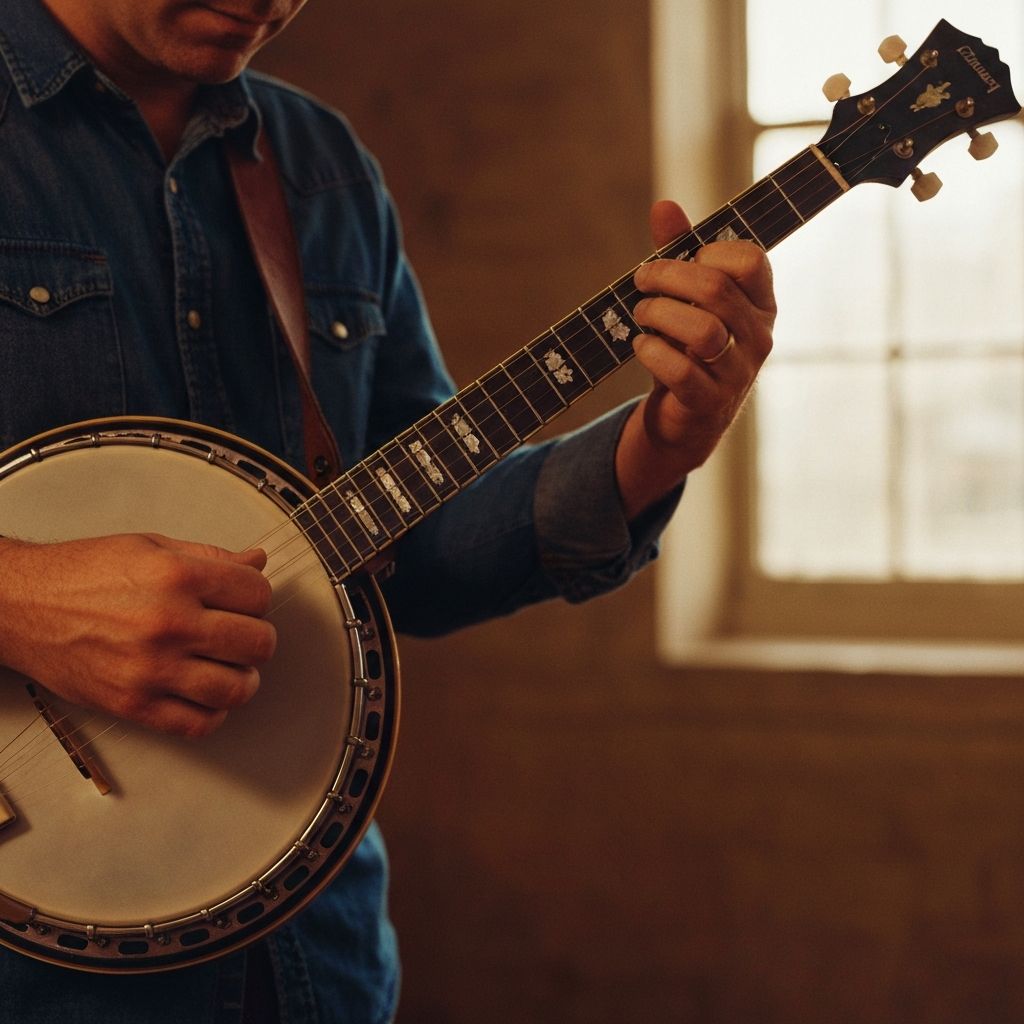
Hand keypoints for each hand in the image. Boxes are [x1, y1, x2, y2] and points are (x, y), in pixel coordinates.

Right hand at [0, 534, 276, 736]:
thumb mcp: (151, 546)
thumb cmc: (81, 573)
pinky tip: (206, 695)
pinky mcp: (133, 704)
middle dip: (258, 638)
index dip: (258, 598)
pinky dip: (214, 714)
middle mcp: (169, 622)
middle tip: (243, 635)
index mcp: (178, 576)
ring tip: (232, 669)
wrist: (20, 605)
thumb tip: (257, 562)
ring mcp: (152, 668)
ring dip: (244, 680)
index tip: (247, 602)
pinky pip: (198, 724)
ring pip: (237, 689)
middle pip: (257, 643)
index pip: (258, 595)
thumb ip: (211, 557)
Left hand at [614, 199, 775, 519]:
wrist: (684, 418)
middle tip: (641, 282)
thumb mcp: (684, 299)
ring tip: (640, 315)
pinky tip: (641, 346)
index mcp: (759, 303)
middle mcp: (758, 336)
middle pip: (715, 290)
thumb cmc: (686, 348)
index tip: (682, 260)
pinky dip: (652, 353)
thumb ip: (678, 253)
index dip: (708, 253)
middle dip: (667, 278)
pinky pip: (682, 372)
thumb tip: (663, 206)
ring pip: (702, 332)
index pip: (750, 260)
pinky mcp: (710, 402)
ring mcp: (738, 372)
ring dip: (659, 315)